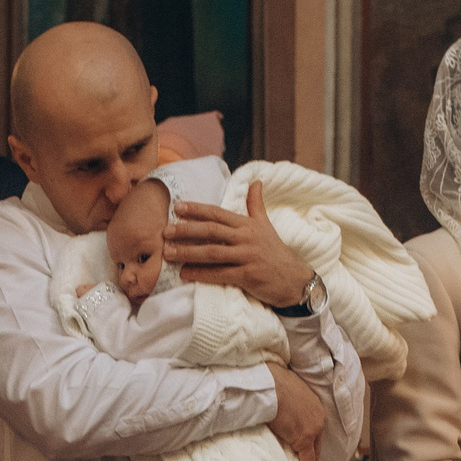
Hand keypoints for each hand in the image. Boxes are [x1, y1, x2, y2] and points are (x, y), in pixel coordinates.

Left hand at [167, 184, 313, 307]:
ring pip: (212, 253)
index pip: (218, 213)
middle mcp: (246, 238)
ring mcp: (247, 257)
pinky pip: (219, 274)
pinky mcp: (247, 276)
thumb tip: (256, 181)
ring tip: (169, 253)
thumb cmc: (275, 252)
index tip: (178, 207)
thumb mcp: (266, 225)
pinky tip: (185, 273)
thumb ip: (256, 204)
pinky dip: (201, 274)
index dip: (197, 210)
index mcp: (247, 224)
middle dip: (186, 230)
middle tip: (166, 231)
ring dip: (188, 252)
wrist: (295, 279)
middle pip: (211, 231)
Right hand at [266, 363, 327, 460]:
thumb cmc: (271, 382)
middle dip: (312, 456)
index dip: (311, 443)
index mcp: (315, 405)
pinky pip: (306, 460)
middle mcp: (319, 418)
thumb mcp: (284, 392)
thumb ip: (287, 405)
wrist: (269, 383)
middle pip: (317, 444)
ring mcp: (313, 428)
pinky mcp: (303, 438)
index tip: (306, 451)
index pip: (315, 429)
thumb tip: (278, 413)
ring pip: (313, 453)